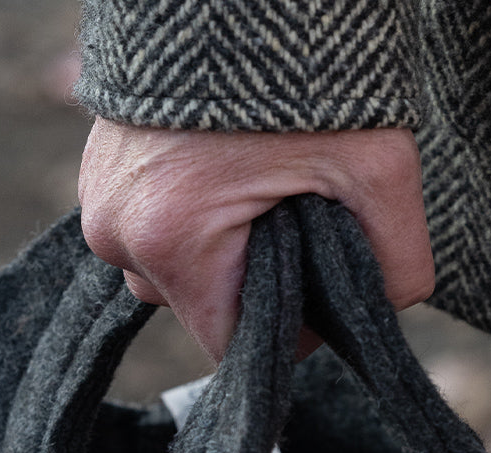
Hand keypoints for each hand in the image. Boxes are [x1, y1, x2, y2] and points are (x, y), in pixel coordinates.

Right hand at [77, 120, 433, 360]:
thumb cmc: (306, 69)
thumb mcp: (381, 173)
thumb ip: (397, 269)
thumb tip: (380, 313)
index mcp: (173, 246)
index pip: (231, 345)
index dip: (286, 331)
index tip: (317, 287)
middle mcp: (118, 234)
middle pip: (200, 307)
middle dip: (252, 279)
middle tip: (295, 216)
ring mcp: (96, 199)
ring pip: (173, 267)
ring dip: (220, 245)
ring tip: (259, 182)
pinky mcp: (93, 169)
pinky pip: (149, 223)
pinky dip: (191, 208)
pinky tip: (226, 164)